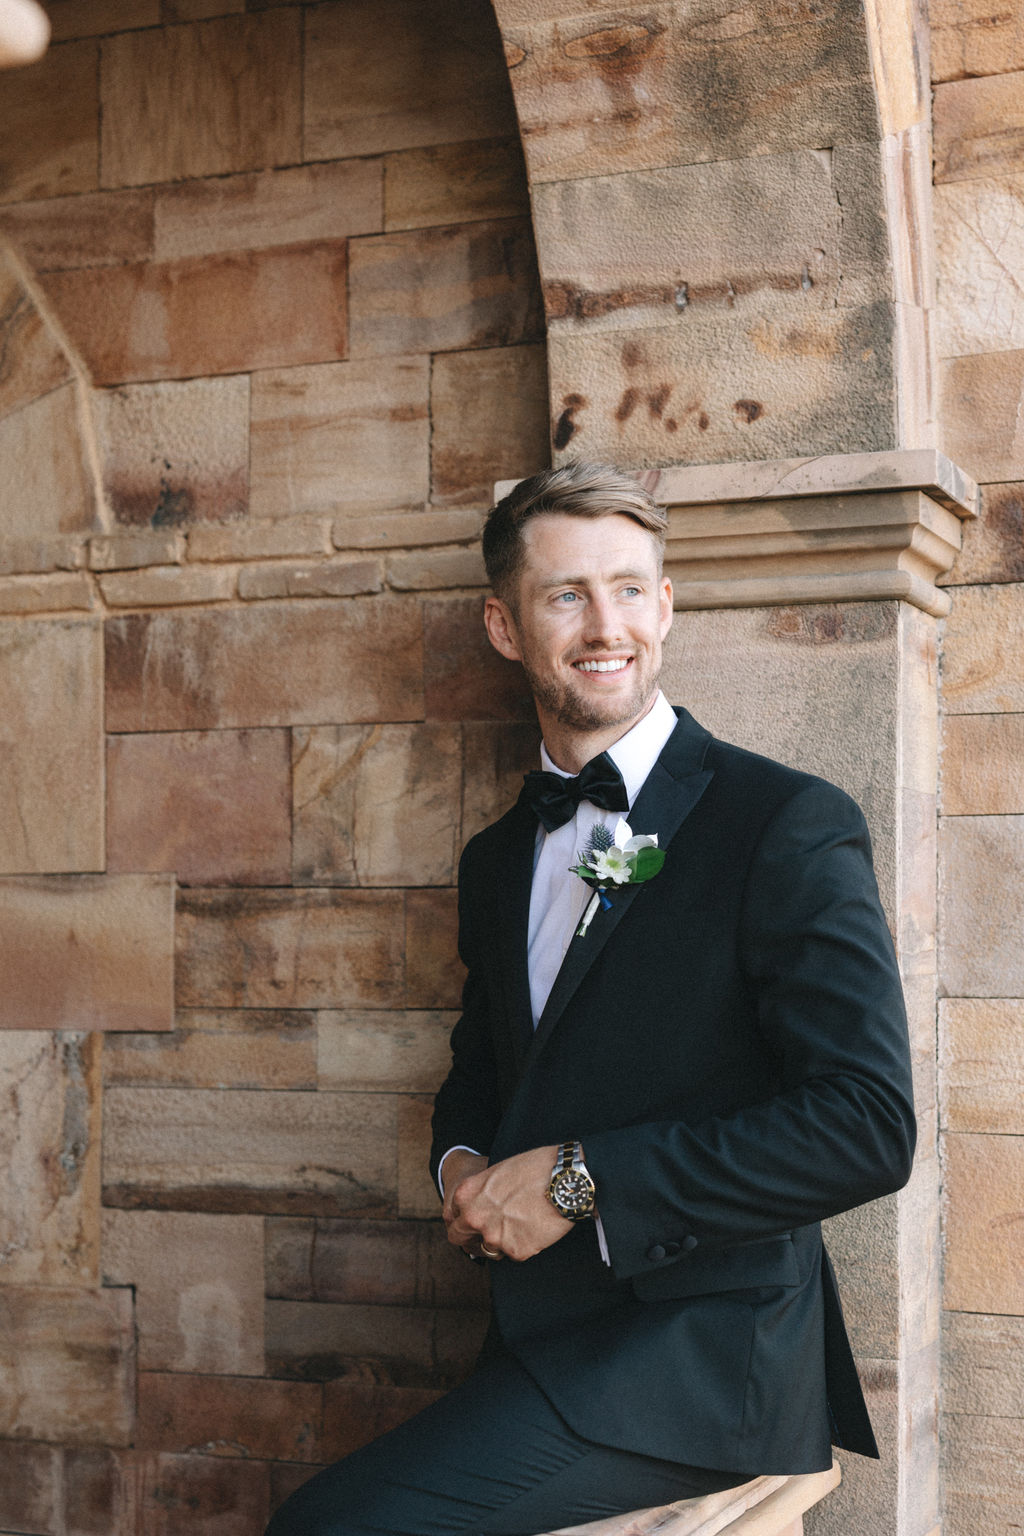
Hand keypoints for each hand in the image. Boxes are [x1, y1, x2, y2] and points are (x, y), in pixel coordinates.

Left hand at [444, 1144, 570, 1262]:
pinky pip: (516, 1253)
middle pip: (461, 1239)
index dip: (465, 1220)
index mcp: (466, 1195)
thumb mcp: (498, 1172)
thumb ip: (481, 1193)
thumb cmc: (535, 1168)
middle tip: (492, 1231)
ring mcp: (495, 1237)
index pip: (453, 1218)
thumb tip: (479, 1205)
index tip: (476, 1220)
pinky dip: (525, 1244)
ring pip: (491, 1248)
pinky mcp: (516, 1252)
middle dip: (473, 1237)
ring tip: (523, 1223)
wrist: (565, 1181)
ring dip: (503, 1241)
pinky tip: (537, 1227)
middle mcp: (475, 1218)